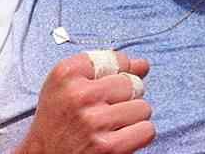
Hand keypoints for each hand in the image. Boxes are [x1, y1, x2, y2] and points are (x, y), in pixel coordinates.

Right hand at [17, 51, 154, 153]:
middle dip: (125, 97)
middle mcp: (79, 95)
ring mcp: (94, 121)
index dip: (119, 73)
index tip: (108, 87)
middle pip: (131, 83)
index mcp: (67, 74)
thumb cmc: (58, 121)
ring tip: (110, 125)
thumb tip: (143, 65)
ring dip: (132, 118)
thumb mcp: (68, 85)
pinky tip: (119, 138)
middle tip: (105, 110)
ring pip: (143, 107)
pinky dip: (138, 136)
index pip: (116, 59)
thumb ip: (105, 68)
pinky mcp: (108, 146)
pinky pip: (146, 130)